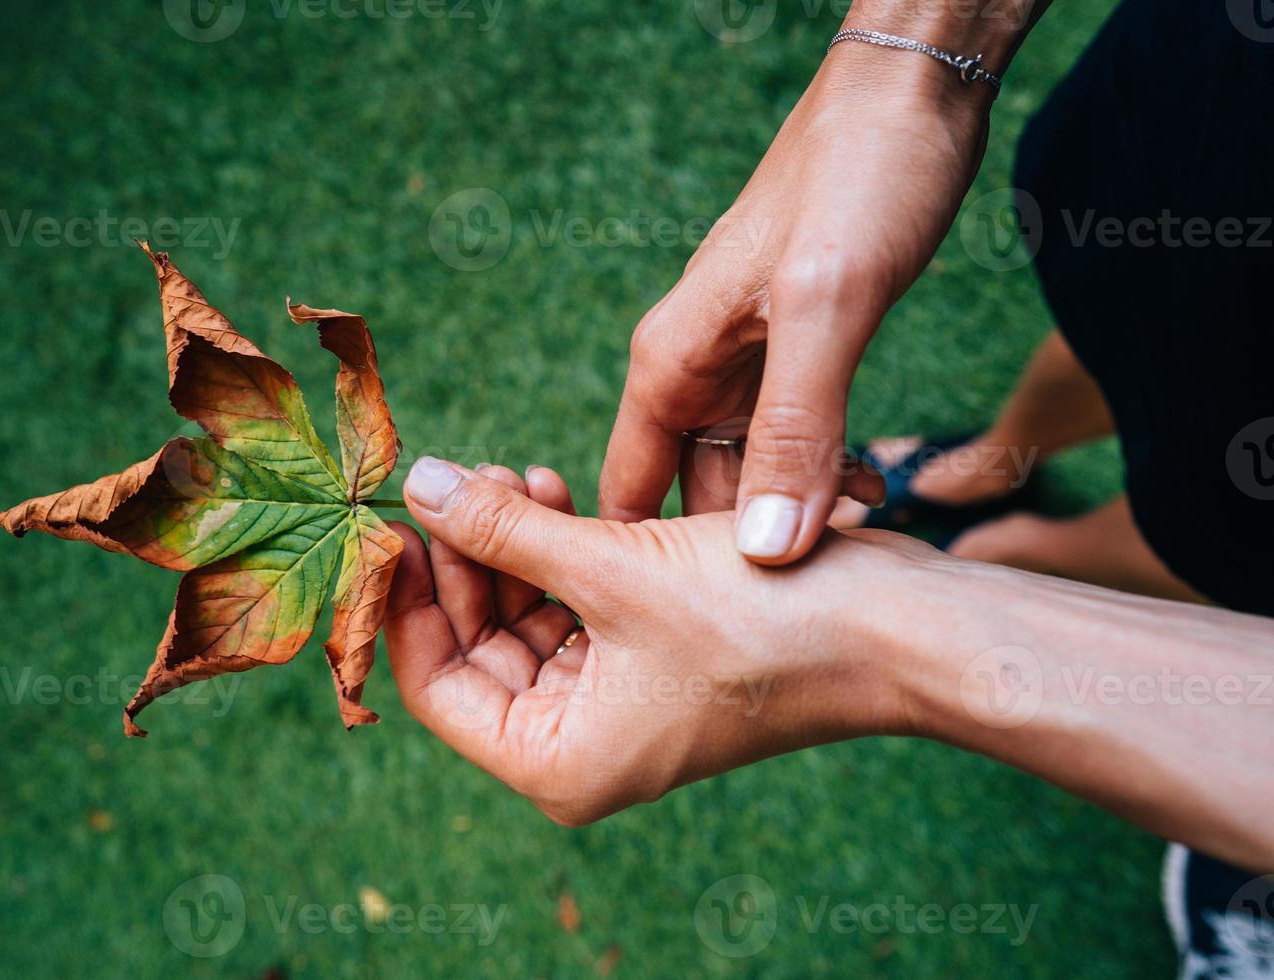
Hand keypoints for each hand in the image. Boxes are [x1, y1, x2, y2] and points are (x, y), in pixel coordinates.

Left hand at [384, 456, 911, 824]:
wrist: (895, 629)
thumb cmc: (763, 622)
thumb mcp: (614, 570)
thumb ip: (506, 531)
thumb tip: (419, 486)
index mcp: (558, 762)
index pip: (435, 683)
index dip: (409, 598)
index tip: (395, 522)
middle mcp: (581, 745)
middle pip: (479, 644)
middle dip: (468, 558)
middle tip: (460, 480)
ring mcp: (618, 703)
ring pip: (526, 618)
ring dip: (516, 546)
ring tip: (518, 474)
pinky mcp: (653, 660)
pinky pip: (577, 607)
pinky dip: (562, 554)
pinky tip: (560, 491)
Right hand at [600, 5, 1024, 563]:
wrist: (913, 94)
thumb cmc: (859, 178)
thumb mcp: (828, 306)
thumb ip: (794, 428)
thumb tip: (765, 553)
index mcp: (671, 362)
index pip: (624, 493)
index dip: (636, 570)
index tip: (676, 632)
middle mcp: (696, 368)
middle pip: (693, 495)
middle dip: (745, 550)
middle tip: (812, 592)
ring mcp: (747, 361)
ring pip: (751, 472)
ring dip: (795, 515)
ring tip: (858, 539)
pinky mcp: (798, 351)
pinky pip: (793, 439)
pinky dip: (825, 474)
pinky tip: (871, 491)